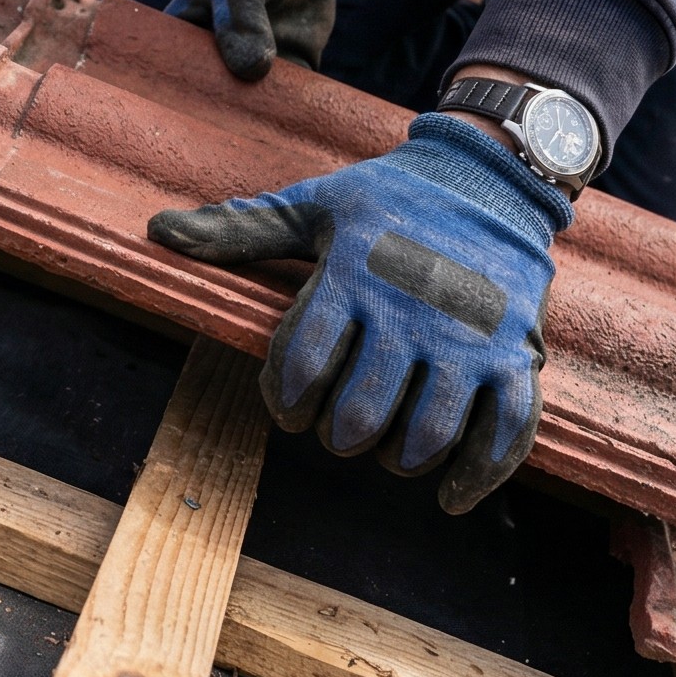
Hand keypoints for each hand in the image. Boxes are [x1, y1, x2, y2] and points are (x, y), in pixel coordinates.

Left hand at [148, 114, 571, 511]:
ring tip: (388, 449)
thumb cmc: (389, 200)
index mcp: (354, 273)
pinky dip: (476, 476)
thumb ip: (242, 230)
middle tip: (339, 429)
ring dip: (397, 457)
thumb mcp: (314, 206)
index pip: (302, 361)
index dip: (284, 399)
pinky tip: (448, 497)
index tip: (287, 407)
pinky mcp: (515, 353)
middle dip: (339, 434)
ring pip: (426, 433)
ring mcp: (469, 337)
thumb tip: (159, 232)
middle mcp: (411, 309)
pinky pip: (504, 431)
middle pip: (360, 413)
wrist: (489, 179)